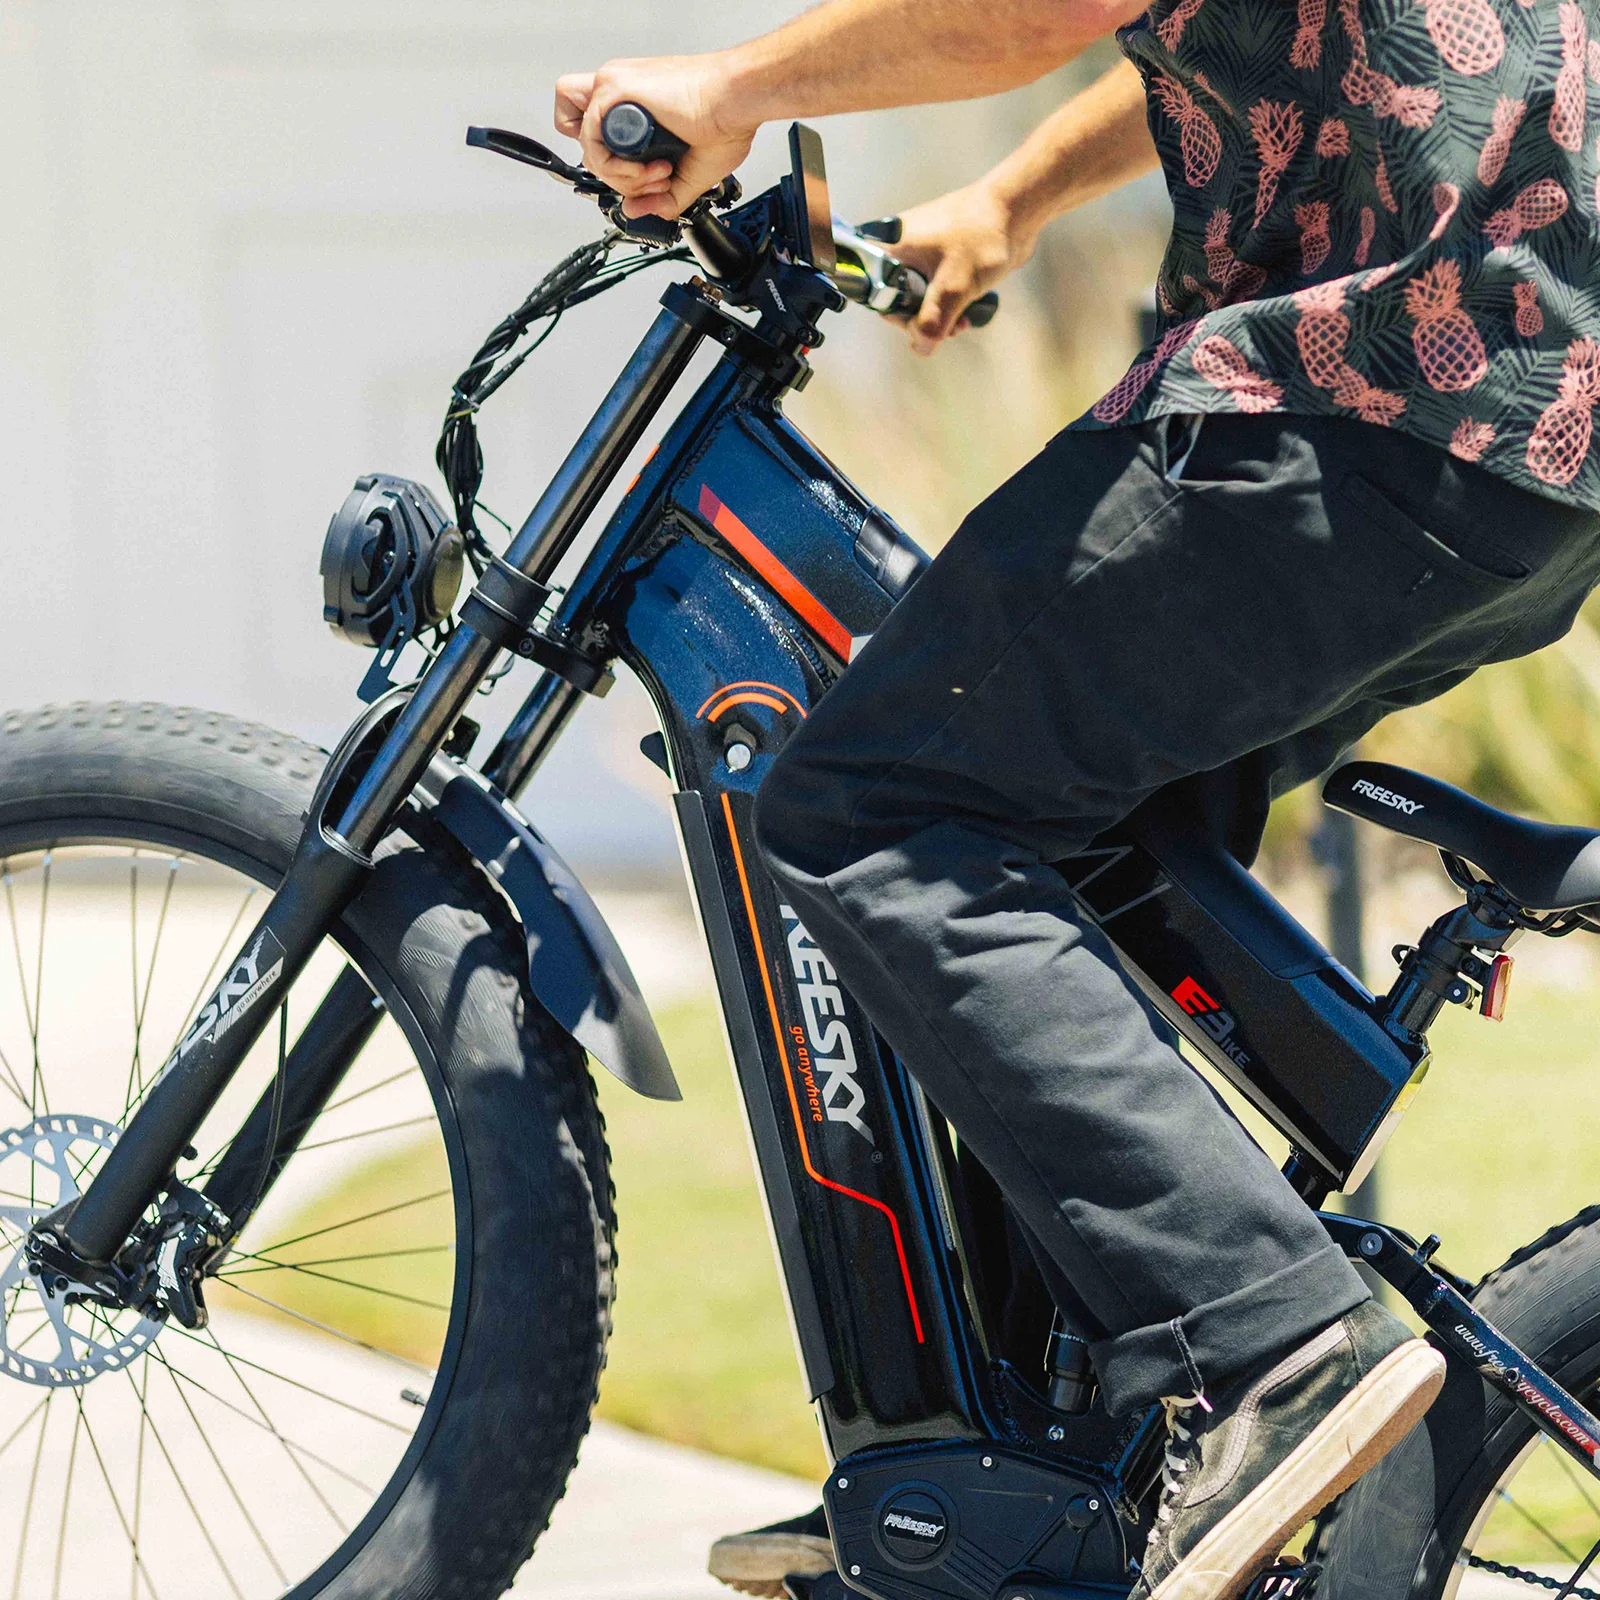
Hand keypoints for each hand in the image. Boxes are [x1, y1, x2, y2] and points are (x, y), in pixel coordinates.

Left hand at [554, 54, 757, 220]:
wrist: (737, 101)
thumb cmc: (724, 120)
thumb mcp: (688, 171)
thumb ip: (660, 195)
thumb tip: (634, 211)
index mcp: (633, 103)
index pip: (590, 128)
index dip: (606, 158)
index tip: (641, 173)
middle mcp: (618, 92)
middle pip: (576, 134)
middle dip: (611, 173)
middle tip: (651, 180)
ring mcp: (613, 88)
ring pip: (584, 144)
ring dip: (618, 176)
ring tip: (657, 175)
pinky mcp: (613, 89)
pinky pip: (592, 143)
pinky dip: (618, 167)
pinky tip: (651, 168)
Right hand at [891, 181, 1034, 354]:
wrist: (1017, 209)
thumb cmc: (982, 235)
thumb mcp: (954, 287)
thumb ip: (932, 322)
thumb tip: (921, 348)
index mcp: (892, 247)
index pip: (876, 294)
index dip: (897, 318)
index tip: (921, 328)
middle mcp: (901, 248)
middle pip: (898, 299)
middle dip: (924, 320)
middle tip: (947, 330)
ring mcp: (923, 251)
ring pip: (921, 296)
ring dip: (941, 315)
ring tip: (962, 322)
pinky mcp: (943, 255)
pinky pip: (937, 287)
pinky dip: (950, 301)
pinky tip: (967, 309)